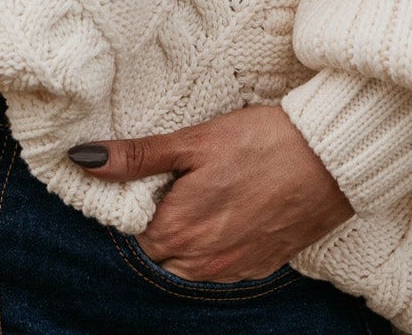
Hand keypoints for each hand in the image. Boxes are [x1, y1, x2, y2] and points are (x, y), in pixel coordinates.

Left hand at [68, 103, 353, 281]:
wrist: (329, 159)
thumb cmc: (259, 142)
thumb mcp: (192, 141)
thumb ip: (137, 157)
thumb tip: (83, 159)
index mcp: (177, 231)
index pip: (132, 233)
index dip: (134, 204)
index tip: (146, 178)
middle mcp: (202, 262)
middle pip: (159, 252)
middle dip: (158, 222)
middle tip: (176, 181)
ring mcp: (233, 269)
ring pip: (189, 264)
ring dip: (186, 236)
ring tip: (203, 192)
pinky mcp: (260, 266)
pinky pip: (222, 266)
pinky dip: (216, 244)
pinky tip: (229, 209)